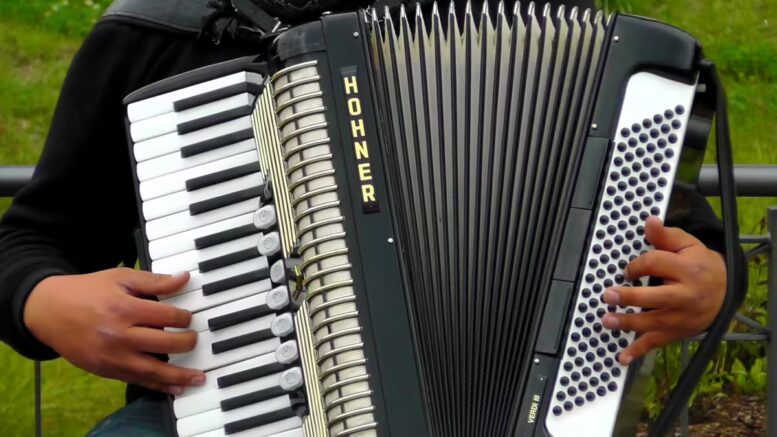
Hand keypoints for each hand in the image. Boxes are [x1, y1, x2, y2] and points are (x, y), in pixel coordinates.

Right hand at [24, 267, 204, 394]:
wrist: (48, 310)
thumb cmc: (88, 291)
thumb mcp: (121, 278)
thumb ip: (155, 281)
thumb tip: (184, 278)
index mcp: (124, 308)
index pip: (167, 316)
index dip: (184, 316)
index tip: (188, 316)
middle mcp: (119, 335)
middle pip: (164, 343)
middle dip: (187, 342)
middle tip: (195, 339)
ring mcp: (112, 356)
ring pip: (153, 369)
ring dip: (180, 375)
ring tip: (199, 376)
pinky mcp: (106, 370)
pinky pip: (137, 381)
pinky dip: (158, 386)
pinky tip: (177, 388)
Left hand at [601, 216, 725, 364]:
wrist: (726, 290)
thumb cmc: (699, 264)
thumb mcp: (687, 244)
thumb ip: (665, 235)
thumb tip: (649, 221)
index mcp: (687, 270)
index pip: (655, 264)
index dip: (637, 265)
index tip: (628, 269)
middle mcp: (686, 295)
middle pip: (655, 297)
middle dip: (631, 297)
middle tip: (609, 295)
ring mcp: (682, 317)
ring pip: (653, 322)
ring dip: (628, 323)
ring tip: (607, 320)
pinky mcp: (677, 332)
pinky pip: (656, 343)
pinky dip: (638, 351)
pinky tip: (622, 357)